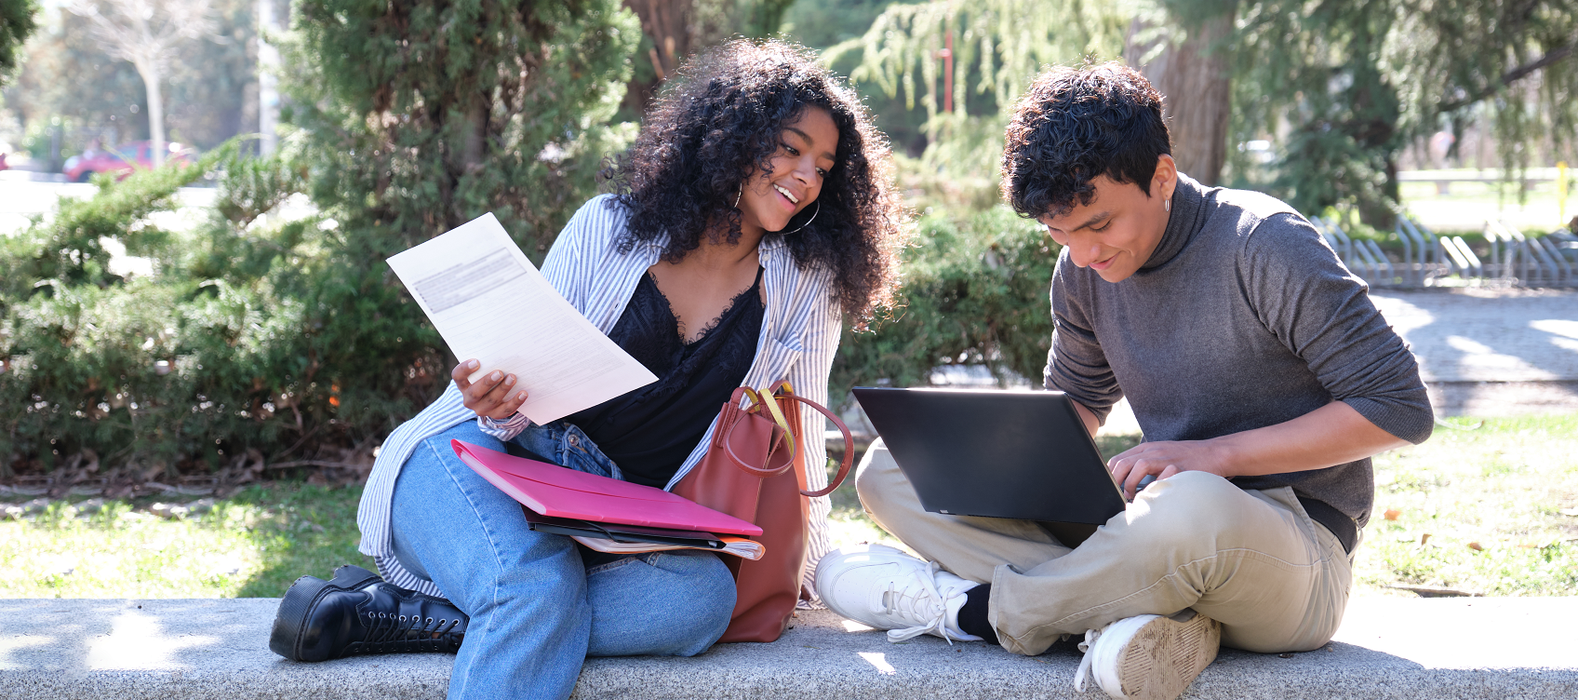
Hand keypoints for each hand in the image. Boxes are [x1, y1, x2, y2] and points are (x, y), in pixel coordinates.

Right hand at [453, 359, 527, 419]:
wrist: (491, 397)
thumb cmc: (487, 376)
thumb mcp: (483, 370)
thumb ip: (487, 362)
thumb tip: (502, 346)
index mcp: (463, 384)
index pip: (458, 376)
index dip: (465, 369)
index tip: (477, 361)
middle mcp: (469, 398)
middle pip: (475, 392)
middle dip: (487, 382)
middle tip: (500, 372)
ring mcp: (482, 408)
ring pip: (491, 401)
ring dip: (503, 389)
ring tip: (512, 378)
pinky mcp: (495, 414)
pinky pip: (505, 410)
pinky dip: (515, 402)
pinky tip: (523, 393)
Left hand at [1106, 439, 1230, 500]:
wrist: (1216, 453)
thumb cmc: (1189, 460)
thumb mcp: (1163, 457)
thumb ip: (1147, 467)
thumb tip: (1129, 485)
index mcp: (1147, 448)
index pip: (1118, 459)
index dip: (1109, 475)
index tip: (1107, 489)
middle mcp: (1153, 450)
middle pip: (1122, 462)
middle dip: (1114, 480)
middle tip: (1114, 495)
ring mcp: (1165, 457)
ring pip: (1136, 465)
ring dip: (1129, 482)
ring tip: (1129, 496)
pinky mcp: (1176, 465)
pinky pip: (1158, 474)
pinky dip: (1148, 485)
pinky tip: (1148, 495)